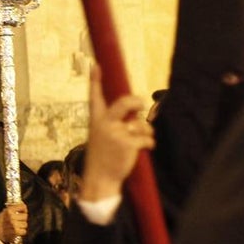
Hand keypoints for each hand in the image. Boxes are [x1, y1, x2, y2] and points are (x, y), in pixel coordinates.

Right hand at [0, 201, 27, 243]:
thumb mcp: (3, 212)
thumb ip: (12, 208)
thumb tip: (20, 205)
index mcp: (9, 211)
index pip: (22, 207)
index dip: (24, 209)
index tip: (23, 210)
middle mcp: (12, 217)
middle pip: (25, 216)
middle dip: (22, 218)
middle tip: (19, 219)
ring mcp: (14, 225)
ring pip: (25, 224)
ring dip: (22, 225)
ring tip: (17, 226)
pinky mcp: (16, 232)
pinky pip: (24, 231)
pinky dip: (21, 231)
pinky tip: (17, 230)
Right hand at [80, 65, 154, 200]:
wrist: (100, 178)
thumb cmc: (103, 155)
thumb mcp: (102, 135)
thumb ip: (115, 122)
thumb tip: (138, 114)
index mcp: (96, 119)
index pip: (94, 96)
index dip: (95, 80)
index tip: (96, 65)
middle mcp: (105, 123)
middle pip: (125, 103)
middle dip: (136, 102)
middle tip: (140, 105)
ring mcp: (116, 133)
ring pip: (140, 124)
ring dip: (146, 131)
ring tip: (141, 139)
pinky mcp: (128, 144)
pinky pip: (147, 138)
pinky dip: (149, 143)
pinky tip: (144, 149)